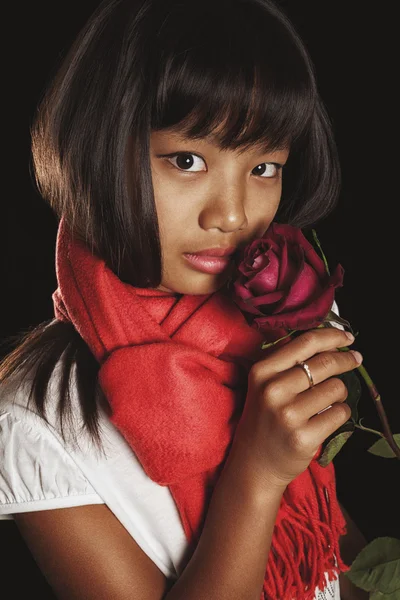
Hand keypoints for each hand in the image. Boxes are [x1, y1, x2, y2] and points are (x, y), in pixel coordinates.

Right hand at [232, 327, 360, 490]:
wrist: (255, 462)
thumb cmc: (265, 417)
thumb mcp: (264, 383)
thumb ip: (288, 360)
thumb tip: (328, 340)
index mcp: (262, 371)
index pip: (304, 343)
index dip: (331, 337)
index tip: (347, 338)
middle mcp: (272, 390)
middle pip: (325, 363)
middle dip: (346, 360)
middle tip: (355, 361)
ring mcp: (288, 415)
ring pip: (337, 388)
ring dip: (340, 392)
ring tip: (330, 399)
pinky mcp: (303, 437)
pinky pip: (340, 413)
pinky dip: (341, 413)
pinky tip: (328, 417)